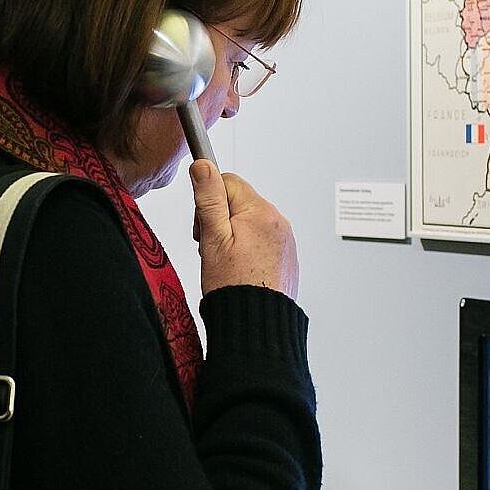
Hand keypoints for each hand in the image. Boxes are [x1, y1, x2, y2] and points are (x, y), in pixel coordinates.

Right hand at [189, 160, 297, 297]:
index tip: (204, 227)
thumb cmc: (234, 286)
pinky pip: (261, 240)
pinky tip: (239, 269)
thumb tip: (204, 166)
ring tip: (226, 263)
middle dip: (220, 220)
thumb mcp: (213, 238)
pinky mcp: (286, 255)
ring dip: (233, 235)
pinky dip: (248, 249)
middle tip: (213, 248)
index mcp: (260, 211)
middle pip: (238, 202)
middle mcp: (278, 220)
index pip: (227, 182)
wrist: (257, 323)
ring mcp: (285, 238)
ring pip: (248, 221)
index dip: (208, 203)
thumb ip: (209, 198)